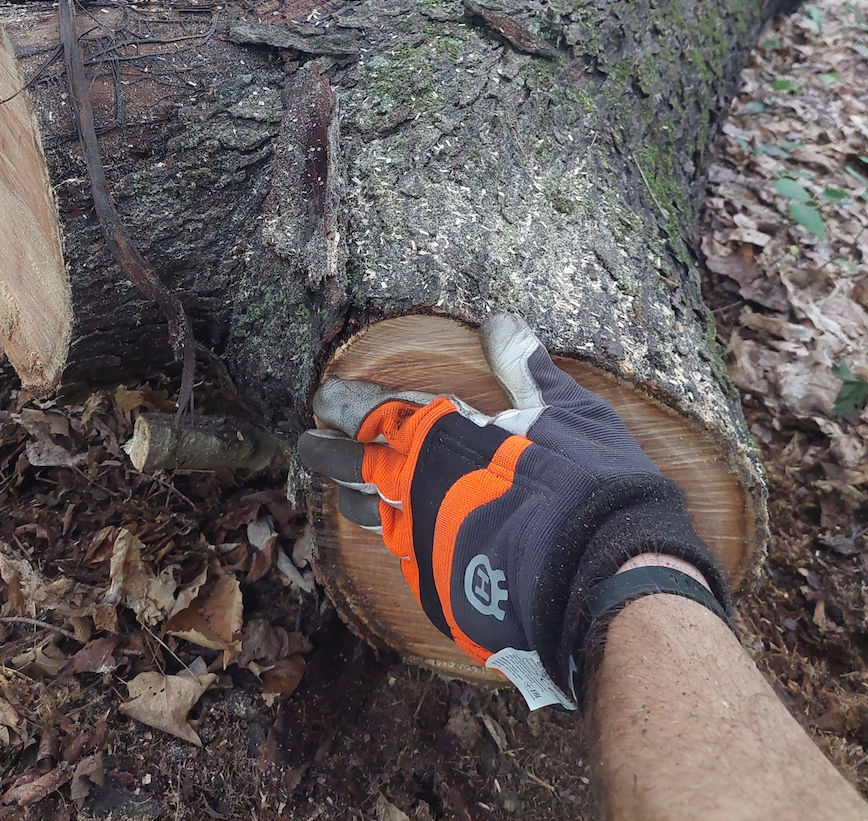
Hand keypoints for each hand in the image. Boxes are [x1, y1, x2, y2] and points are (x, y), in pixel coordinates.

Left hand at [299, 313, 728, 709]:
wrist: (605, 576)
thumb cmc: (589, 481)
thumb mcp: (564, 409)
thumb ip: (524, 367)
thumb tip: (499, 320)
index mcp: (443, 438)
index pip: (377, 413)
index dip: (348, 405)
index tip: (325, 399)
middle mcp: (420, 491)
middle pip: (356, 469)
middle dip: (328, 454)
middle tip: (306, 445)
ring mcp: (426, 545)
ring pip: (374, 519)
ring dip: (358, 501)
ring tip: (344, 492)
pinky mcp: (442, 592)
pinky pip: (411, 561)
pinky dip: (404, 543)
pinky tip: (406, 541)